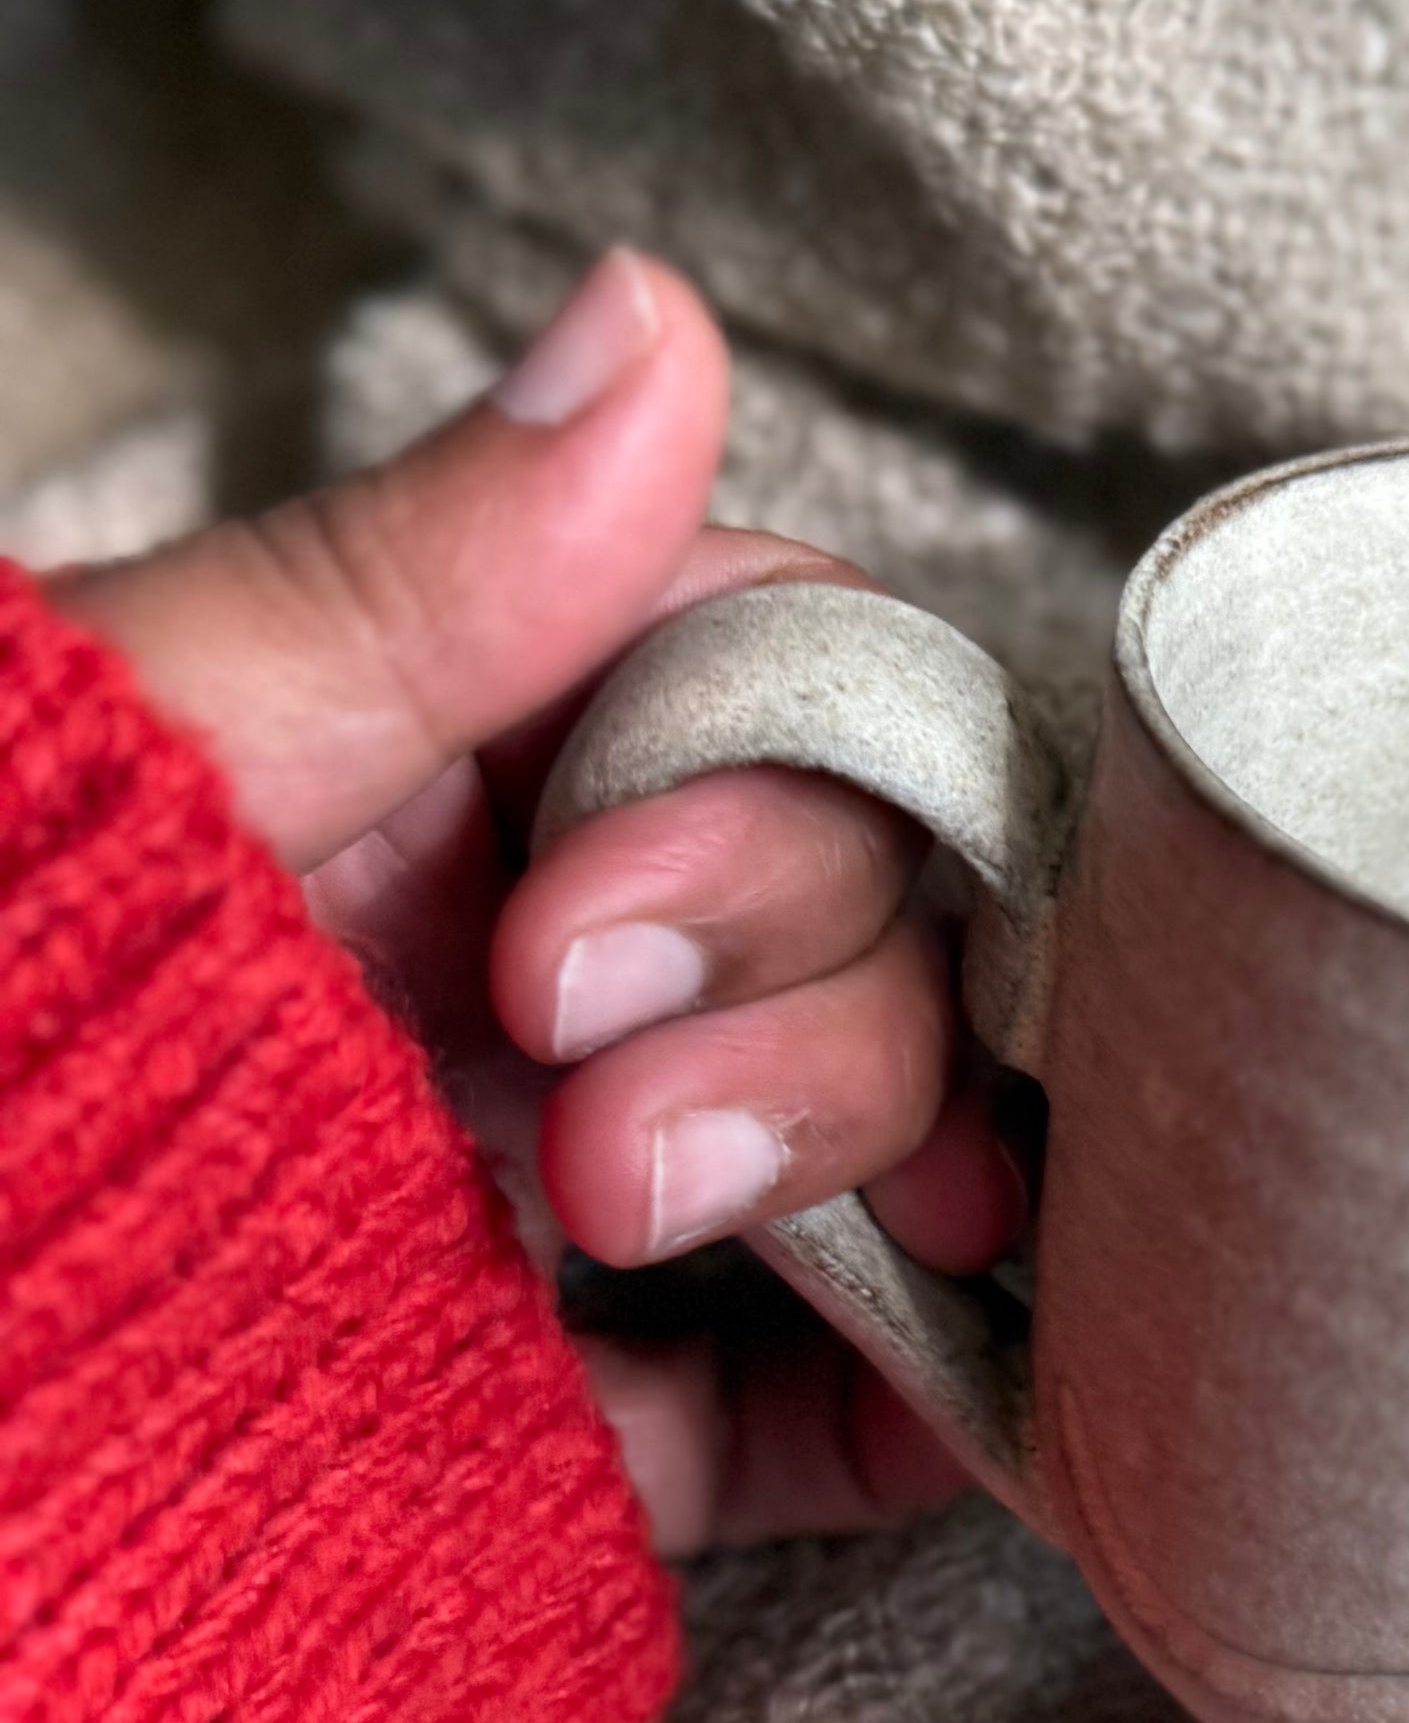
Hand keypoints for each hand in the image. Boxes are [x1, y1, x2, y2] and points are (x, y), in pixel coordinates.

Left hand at [48, 252, 1027, 1553]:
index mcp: (438, 763)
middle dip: (789, 989)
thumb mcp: (151, 763)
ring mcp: (549, 1185)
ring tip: (621, 1219)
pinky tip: (944, 1398)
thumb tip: (649, 307)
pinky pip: (800, 1406)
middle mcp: (525, 955)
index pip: (781, 693)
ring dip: (837, 1160)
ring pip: (871, 1130)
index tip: (575, 911)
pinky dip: (900, 1401)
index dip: (774, 785)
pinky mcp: (553, 1414)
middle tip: (573, 1101)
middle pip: (863, 909)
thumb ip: (417, 574)